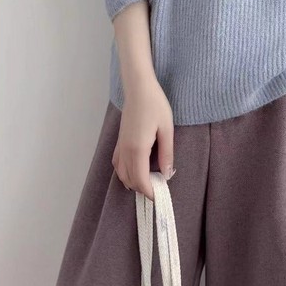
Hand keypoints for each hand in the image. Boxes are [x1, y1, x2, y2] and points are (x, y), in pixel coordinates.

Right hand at [112, 76, 174, 200]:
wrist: (139, 88)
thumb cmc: (155, 105)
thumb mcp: (167, 129)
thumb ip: (167, 153)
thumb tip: (167, 174)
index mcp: (137, 149)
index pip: (140, 180)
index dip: (149, 192)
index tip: (160, 197)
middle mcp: (125, 150)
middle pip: (130, 180)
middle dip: (143, 189)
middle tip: (159, 189)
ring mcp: (120, 145)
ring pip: (122, 174)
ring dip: (134, 182)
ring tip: (150, 182)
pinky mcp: (119, 140)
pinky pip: (118, 163)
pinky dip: (125, 172)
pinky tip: (136, 171)